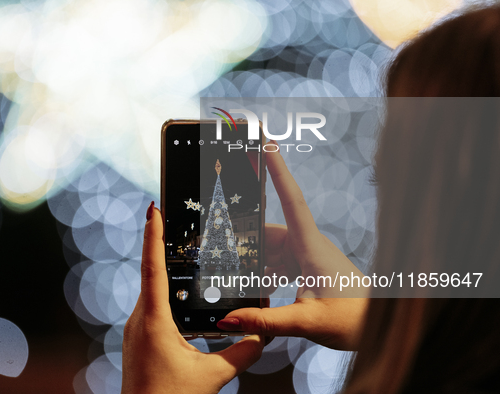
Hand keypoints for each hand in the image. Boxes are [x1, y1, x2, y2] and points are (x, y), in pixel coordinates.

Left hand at [122, 202, 264, 393]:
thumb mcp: (212, 376)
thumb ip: (241, 354)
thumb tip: (262, 336)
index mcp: (154, 321)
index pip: (153, 269)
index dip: (153, 236)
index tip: (153, 209)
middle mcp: (140, 319)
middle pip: (150, 271)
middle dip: (159, 241)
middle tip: (170, 214)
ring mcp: (138, 328)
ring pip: (150, 288)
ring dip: (162, 265)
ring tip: (176, 243)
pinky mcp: (141, 336)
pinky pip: (152, 303)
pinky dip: (164, 287)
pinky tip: (179, 288)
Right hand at [216, 144, 368, 350]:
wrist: (379, 328)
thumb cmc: (354, 320)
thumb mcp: (305, 322)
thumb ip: (265, 320)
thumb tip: (230, 318)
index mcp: (312, 247)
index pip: (291, 200)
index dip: (277, 171)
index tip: (266, 145)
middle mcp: (310, 246)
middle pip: (270, 233)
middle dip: (246, 242)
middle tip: (222, 252)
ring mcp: (310, 258)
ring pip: (273, 252)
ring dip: (256, 267)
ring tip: (238, 283)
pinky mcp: (310, 270)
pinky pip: (281, 266)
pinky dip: (267, 278)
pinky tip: (259, 297)